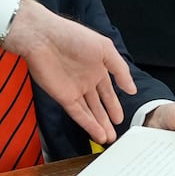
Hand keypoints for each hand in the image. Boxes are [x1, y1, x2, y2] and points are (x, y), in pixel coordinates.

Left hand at [1, 0, 132, 145]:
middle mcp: (85, 80)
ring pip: (89, 112)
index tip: (120, 118)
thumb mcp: (105, 48)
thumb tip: (132, 89)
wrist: (43, 38)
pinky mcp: (62, 96)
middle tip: (116, 135)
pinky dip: (88, 124)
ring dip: (99, 125)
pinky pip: (78, 113)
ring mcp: (74, 89)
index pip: (108, 90)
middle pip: (99, 104)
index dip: (114, 104)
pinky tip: (97, 133)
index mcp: (96, 67)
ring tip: (109, 139)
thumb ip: (120, 69)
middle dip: (107, 119)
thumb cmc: (72, 36)